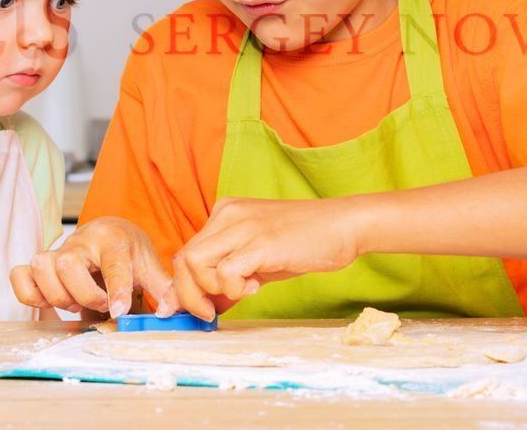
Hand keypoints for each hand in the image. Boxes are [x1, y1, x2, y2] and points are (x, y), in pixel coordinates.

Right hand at [10, 217, 176, 317]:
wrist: (110, 232)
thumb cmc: (129, 252)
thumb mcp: (149, 266)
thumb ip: (163, 288)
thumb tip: (171, 311)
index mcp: (113, 239)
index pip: (113, 264)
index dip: (116, 290)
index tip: (119, 312)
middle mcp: (80, 241)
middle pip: (67, 265)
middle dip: (84, 294)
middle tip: (100, 303)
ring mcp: (56, 251)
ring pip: (41, 268)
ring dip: (59, 295)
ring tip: (78, 301)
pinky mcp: (39, 263)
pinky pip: (20, 276)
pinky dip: (31, 294)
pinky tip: (51, 301)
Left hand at [172, 197, 364, 320]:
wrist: (343, 226)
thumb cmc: (305, 242)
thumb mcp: (259, 255)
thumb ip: (231, 272)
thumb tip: (205, 304)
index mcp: (225, 213)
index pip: (186, 252)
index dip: (183, 286)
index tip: (197, 309)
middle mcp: (228, 214)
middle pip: (183, 259)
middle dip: (190, 294)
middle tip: (210, 312)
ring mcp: (243, 226)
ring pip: (195, 263)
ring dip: (212, 289)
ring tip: (244, 290)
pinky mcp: (261, 243)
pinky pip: (225, 273)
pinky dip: (235, 289)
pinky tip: (258, 286)